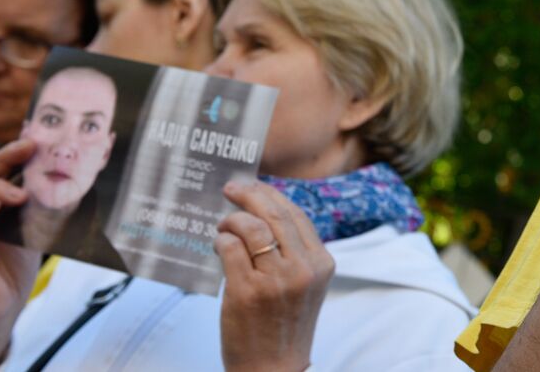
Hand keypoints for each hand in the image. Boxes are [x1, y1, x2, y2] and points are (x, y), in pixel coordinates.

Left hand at [215, 181, 334, 371]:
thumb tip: (264, 214)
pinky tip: (217, 244)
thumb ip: (295, 253)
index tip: (254, 187)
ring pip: (252, 228)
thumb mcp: (305, 285)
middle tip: (231, 188)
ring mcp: (275, 280)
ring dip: (232, 219)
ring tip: (222, 225)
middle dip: (250, 194)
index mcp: (322, 263)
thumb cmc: (285, 326)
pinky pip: (230, 249)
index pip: (296, 215)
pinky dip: (221, 240)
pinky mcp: (247, 292)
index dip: (272, 195)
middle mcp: (303, 268)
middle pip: (275, 214)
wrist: (274, 369)